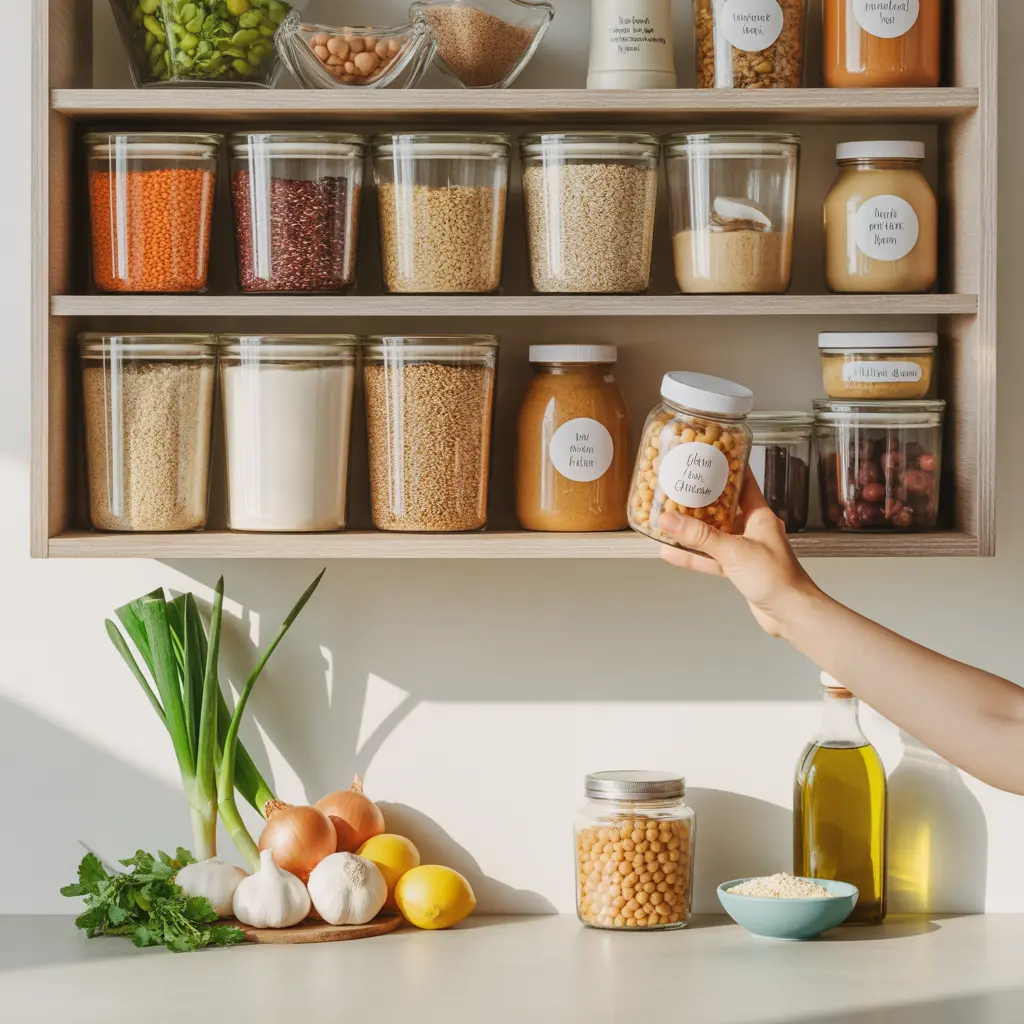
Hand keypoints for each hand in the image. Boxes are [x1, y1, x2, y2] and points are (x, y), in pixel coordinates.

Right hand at [658, 477, 820, 637]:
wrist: (790, 613)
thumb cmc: (777, 578)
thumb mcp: (734, 551)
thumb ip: (700, 536)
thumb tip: (670, 520)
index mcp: (760, 516)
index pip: (743, 483)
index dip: (727, 469)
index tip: (708, 458)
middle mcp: (753, 530)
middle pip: (723, 508)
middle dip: (701, 500)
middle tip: (679, 488)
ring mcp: (744, 550)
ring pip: (713, 534)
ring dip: (692, 530)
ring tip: (669, 519)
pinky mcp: (738, 570)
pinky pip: (710, 558)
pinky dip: (692, 555)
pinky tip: (671, 552)